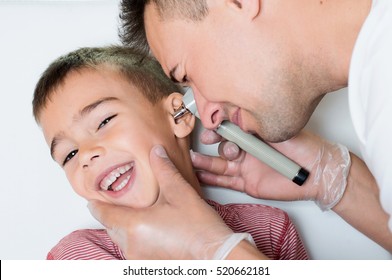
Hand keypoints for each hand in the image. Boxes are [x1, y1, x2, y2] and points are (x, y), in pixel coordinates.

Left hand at [88, 145, 259, 258]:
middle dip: (112, 214)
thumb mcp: (179, 191)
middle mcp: (131, 245)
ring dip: (123, 226)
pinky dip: (134, 238)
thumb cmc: (198, 227)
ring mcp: (138, 258)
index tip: (93, 198)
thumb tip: (156, 152)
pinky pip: (132, 249)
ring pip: (121, 239)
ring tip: (134, 213)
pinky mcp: (148, 265)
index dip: (97, 204)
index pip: (103, 214)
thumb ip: (164, 169)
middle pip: (111, 227)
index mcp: (134, 225)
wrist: (215, 254)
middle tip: (116, 202)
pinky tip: (149, 229)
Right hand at [193, 129, 349, 209]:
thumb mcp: (277, 132)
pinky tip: (200, 176)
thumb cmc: (303, 148)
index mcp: (254, 134)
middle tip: (207, 140)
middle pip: (222, 145)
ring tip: (192, 161)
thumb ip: (255, 128)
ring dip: (205, 162)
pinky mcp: (247, 183)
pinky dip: (212, 179)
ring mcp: (246, 167)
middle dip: (212, 142)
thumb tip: (235, 121)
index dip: (218, 127)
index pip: (230, 129)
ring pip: (220, 164)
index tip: (210, 126)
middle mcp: (247, 149)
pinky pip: (226, 181)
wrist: (317, 173)